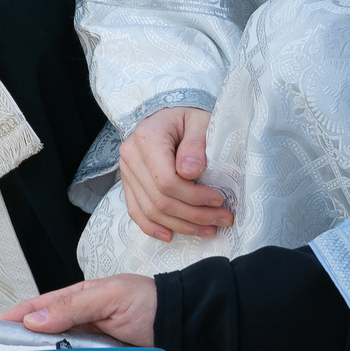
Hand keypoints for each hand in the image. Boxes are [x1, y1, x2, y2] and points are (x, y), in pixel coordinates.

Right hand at [0, 275, 158, 347]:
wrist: (184, 327)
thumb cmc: (151, 302)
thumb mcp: (108, 296)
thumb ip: (71, 307)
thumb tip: (33, 320)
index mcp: (77, 299)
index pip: (37, 307)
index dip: (15, 317)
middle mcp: (80, 323)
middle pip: (43, 335)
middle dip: (25, 345)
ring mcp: (90, 346)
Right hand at [117, 106, 230, 243]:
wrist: (168, 114)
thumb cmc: (189, 117)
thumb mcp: (201, 122)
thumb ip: (196, 144)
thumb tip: (191, 172)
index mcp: (148, 138)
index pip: (166, 180)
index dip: (194, 196)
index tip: (219, 200)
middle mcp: (130, 156)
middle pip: (159, 199)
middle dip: (193, 215)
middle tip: (223, 219)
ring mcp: (126, 171)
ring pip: (149, 210)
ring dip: (180, 225)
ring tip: (208, 229)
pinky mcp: (129, 182)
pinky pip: (136, 211)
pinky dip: (152, 227)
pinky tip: (171, 235)